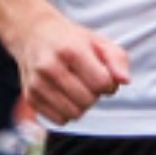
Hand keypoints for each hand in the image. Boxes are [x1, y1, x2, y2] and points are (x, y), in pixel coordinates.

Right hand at [9, 6, 130, 125]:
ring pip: (73, 114)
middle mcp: (50, 67)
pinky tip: (66, 95)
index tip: (104, 75)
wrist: (34, 34)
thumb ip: (117, 59)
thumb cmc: (71, 39)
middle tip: (89, 81)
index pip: (101, 82)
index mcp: (70, 50)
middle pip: (87, 100)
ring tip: (78, 88)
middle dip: (95, 94)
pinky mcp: (30, 97)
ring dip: (82, 105)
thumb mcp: (98, 40)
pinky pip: (60, 120)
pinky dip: (68, 112)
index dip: (109, 83)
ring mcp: (37, 83)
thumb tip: (125, 81)